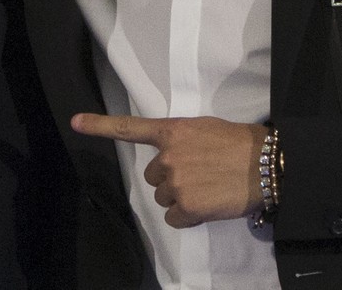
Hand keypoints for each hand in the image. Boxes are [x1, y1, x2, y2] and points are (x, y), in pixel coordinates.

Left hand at [71, 113, 265, 227]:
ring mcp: (176, 182)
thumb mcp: (205, 130)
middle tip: (199, 175)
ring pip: (164, 199)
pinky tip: (208, 204)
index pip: (130, 129)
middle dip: (171, 179)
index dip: (100, 126)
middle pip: (153, 177)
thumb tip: (172, 156)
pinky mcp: (187, 206)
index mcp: (172, 131)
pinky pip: (176, 218)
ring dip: (181, 198)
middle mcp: (168, 156)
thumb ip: (182, 141)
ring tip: (207, 188)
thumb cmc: (240, 144)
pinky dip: (190, 216)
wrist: (265, 165)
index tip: (75, 123)